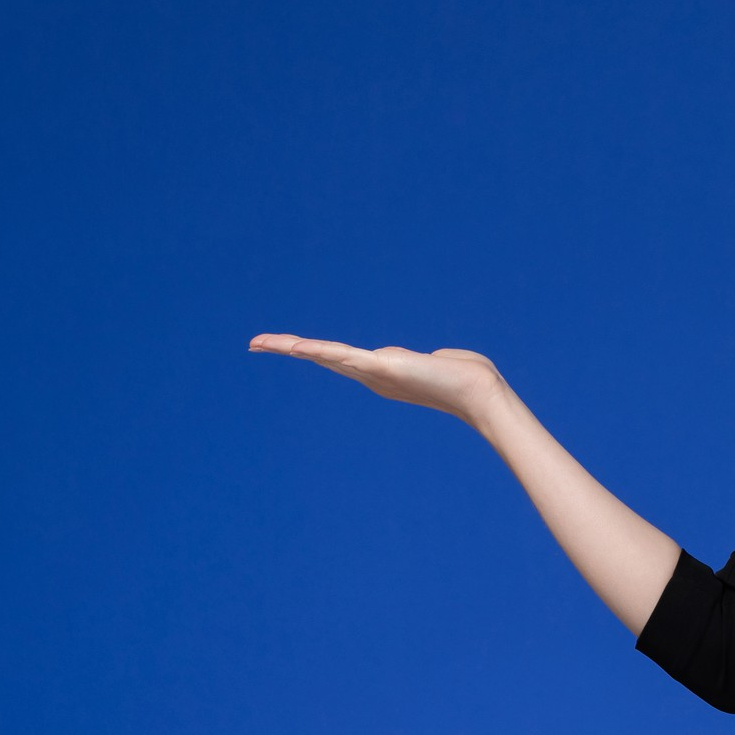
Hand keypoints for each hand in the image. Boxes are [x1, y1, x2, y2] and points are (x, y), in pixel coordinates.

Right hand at [247, 333, 506, 424]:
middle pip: (322, 358)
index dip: (314, 352)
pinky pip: (343, 356)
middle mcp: (372, 376)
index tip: (292, 346)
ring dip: (291, 348)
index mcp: (382, 373)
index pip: (340, 359)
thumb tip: (440, 359)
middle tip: (256, 343)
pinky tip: (295, 346)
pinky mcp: (382, 367)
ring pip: (324, 356)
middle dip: (289, 349)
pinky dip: (317, 350)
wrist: (478, 391)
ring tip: (261, 342)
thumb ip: (435, 360)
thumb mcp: (444, 363)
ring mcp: (374, 373)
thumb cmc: (467, 377)